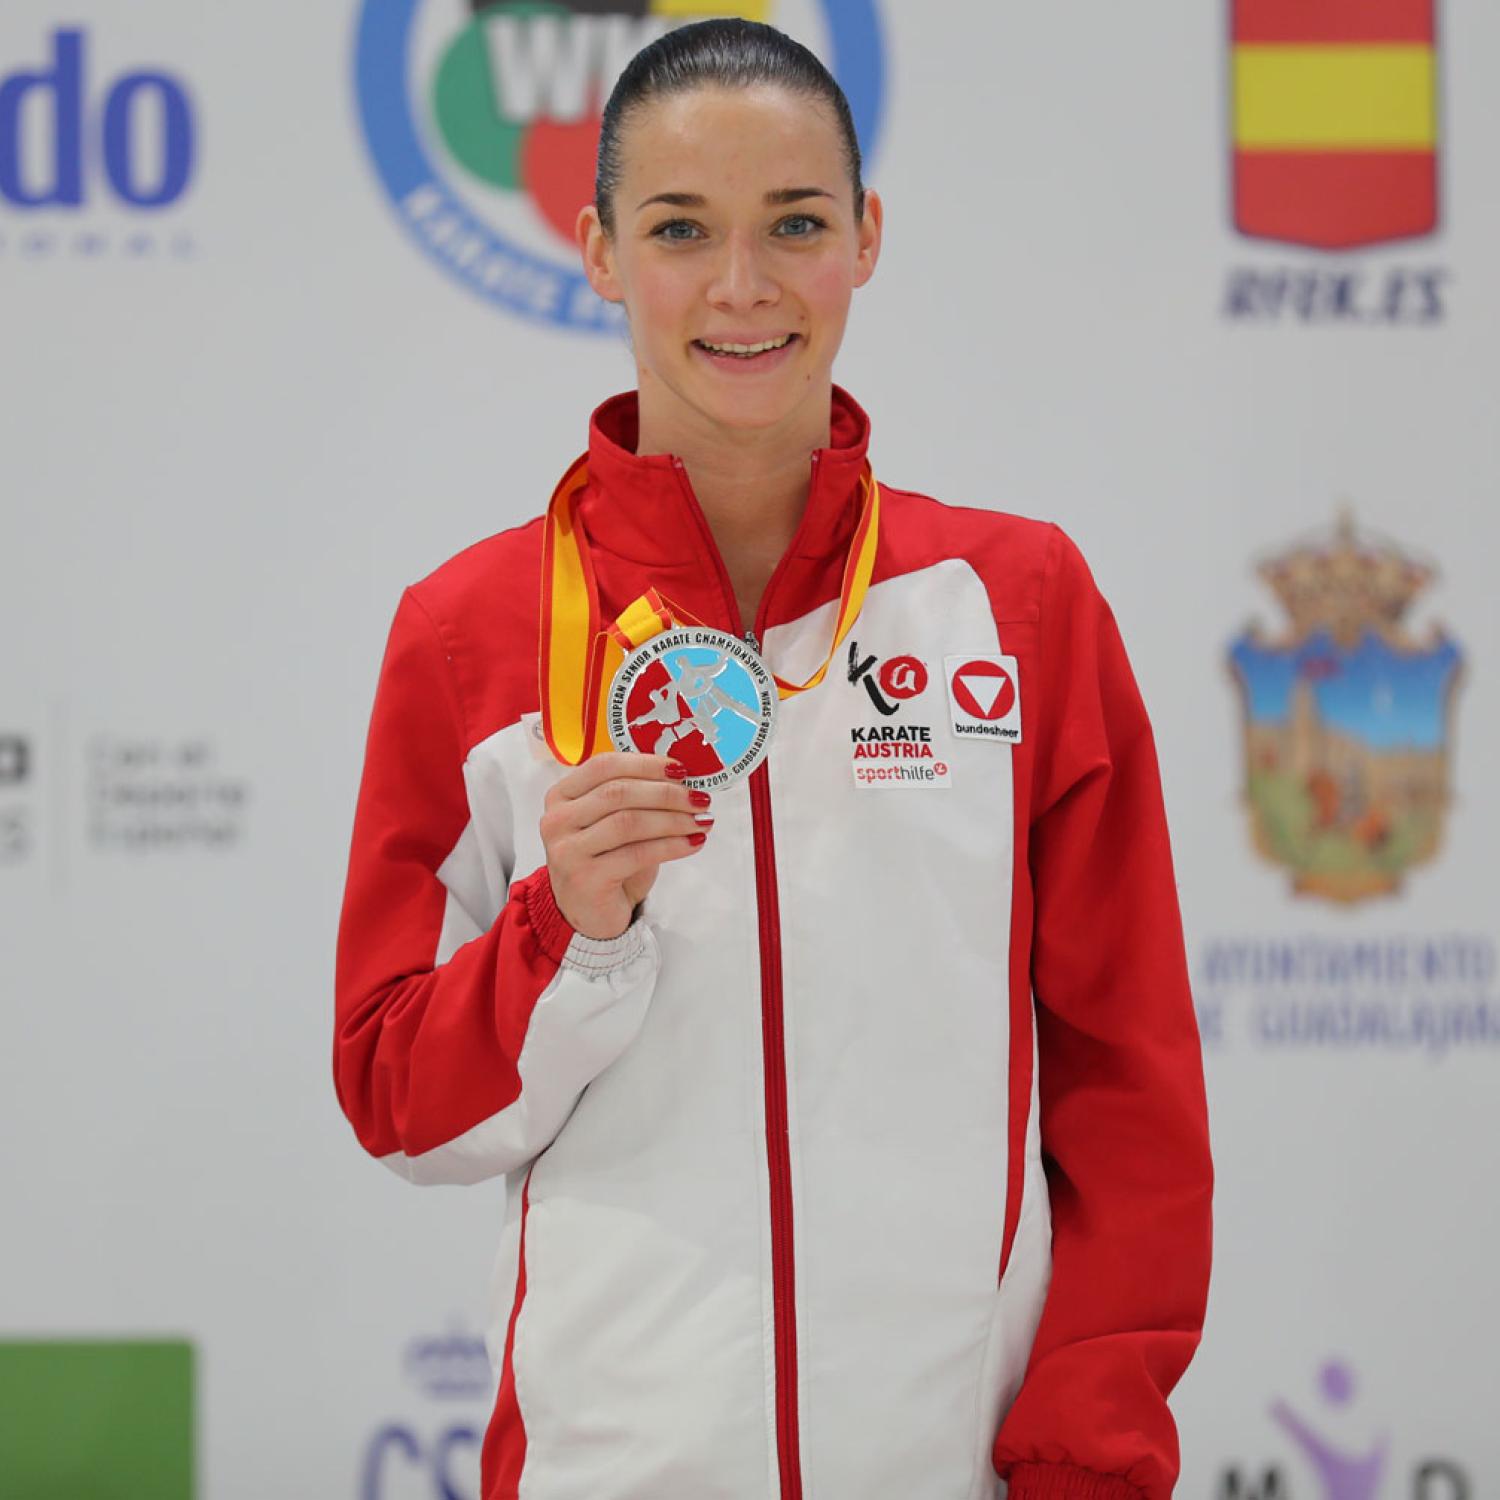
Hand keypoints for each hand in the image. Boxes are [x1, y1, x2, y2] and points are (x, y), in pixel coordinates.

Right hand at [541, 753, 711, 940]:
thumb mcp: (615, 822)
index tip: (681, 770)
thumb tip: (683, 779)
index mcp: (562, 795)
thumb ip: (637, 798)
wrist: (588, 914)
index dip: (646, 764)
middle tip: (700, 799)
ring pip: (629, 822)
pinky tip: (692, 843)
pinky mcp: (585, 878)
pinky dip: (671, 845)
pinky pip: (637, 854)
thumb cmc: (607, 862)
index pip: (605, 766)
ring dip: (673, 819)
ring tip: (701, 821)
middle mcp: (557, 820)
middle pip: (619, 793)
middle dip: (667, 793)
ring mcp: (568, 850)